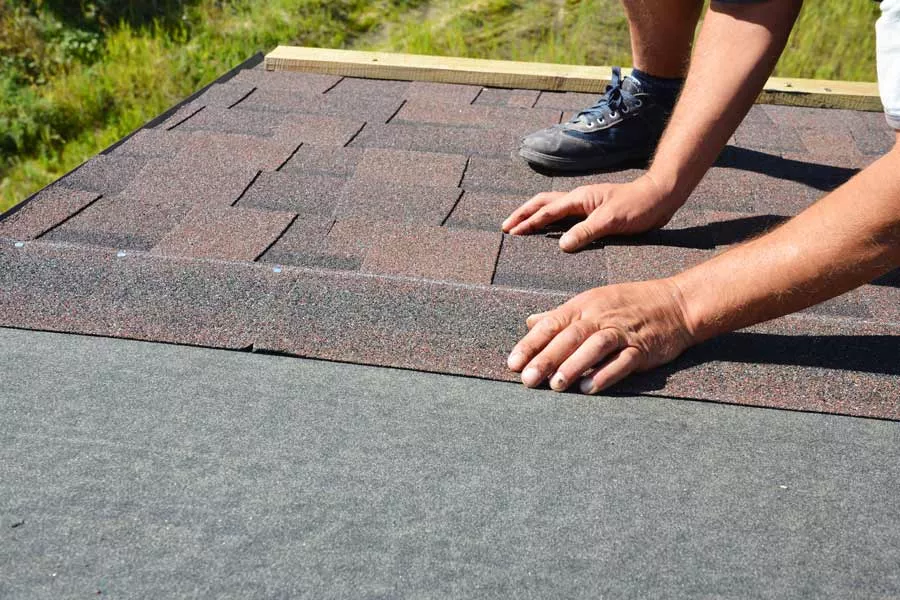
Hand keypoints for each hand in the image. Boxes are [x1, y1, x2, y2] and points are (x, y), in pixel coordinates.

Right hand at [501, 175, 681, 251]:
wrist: (661, 196)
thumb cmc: (639, 205)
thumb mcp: (611, 220)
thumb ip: (585, 231)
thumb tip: (561, 244)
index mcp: (579, 199)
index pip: (546, 211)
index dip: (528, 222)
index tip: (511, 233)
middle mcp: (579, 199)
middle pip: (542, 203)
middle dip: (523, 214)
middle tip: (506, 227)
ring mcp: (585, 205)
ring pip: (552, 208)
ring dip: (534, 215)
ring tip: (520, 226)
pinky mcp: (593, 212)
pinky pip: (564, 215)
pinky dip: (550, 221)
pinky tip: (549, 230)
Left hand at [507, 279, 696, 393]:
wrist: (677, 304)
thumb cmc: (629, 304)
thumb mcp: (592, 301)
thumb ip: (560, 315)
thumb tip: (530, 321)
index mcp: (584, 305)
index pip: (551, 323)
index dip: (531, 343)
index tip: (513, 363)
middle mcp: (601, 316)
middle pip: (569, 336)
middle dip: (547, 358)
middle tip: (528, 379)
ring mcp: (622, 332)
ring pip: (594, 347)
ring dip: (574, 366)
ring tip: (556, 386)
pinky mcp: (642, 348)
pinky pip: (622, 361)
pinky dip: (605, 374)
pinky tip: (589, 388)